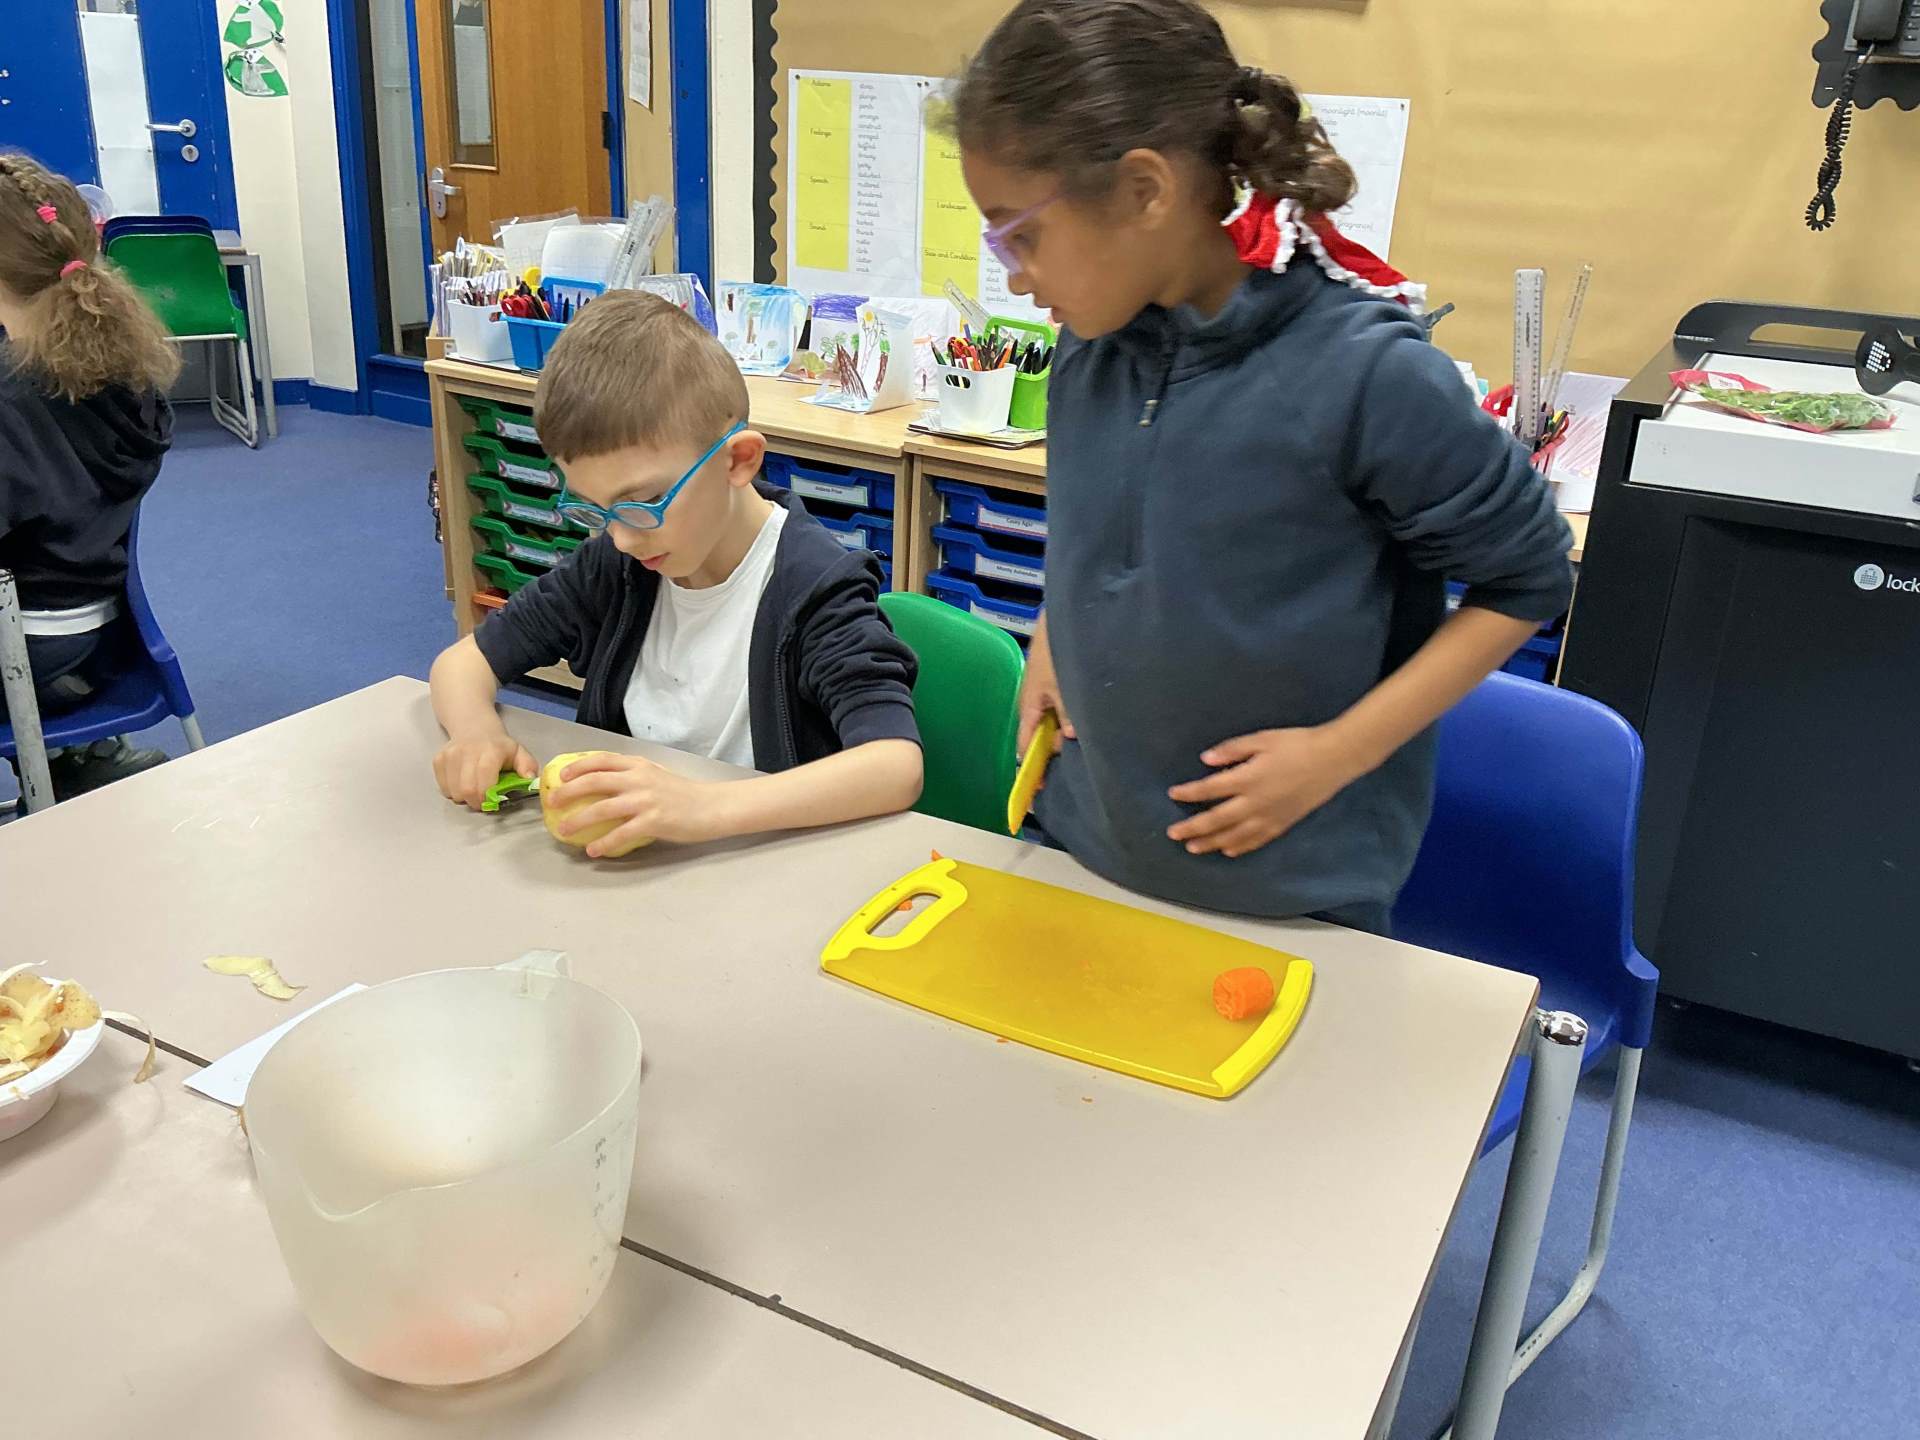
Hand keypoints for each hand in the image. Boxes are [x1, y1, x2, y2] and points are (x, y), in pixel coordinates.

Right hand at [434, 732, 535, 810]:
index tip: (492, 802)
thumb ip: (527, 766)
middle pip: (466, 790)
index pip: (483, 782)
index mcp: (490, 752)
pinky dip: (452, 791)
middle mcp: (467, 752)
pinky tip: (461, 782)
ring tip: (473, 789)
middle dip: (475, 802)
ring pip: (453, 791)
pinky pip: (442, 787)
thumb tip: (530, 779)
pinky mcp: (438, 760)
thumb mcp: (518, 752)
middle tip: (482, 801)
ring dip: (464, 798)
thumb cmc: (499, 745)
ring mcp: (450, 755)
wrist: (474, 727)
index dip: (486, 797)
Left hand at [544, 752, 727, 853]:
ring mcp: (645, 800)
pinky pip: (621, 834)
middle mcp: (639, 779)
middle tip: (552, 802)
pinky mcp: (653, 821)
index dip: (578, 766)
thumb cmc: (683, 794)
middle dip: (568, 791)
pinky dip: (604, 843)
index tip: (561, 776)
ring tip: (563, 830)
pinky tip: (592, 850)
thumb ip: (632, 777)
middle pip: (594, 781)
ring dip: (578, 820)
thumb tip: (602, 785)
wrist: (711, 807)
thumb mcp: (656, 775)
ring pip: (602, 809)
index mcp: (639, 765)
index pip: (602, 760)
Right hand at [1015, 620, 1075, 758]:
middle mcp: (1032, 704)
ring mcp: (1043, 693)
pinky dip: (1069, 718)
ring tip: (1085, 748)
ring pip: (1051, 722)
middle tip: (1076, 767)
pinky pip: (1058, 709)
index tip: (1040, 790)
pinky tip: (1085, 723)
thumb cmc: (1057, 651)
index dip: (1032, 768)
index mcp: (1028, 707)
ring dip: (1065, 733)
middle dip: (1054, 752)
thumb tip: (1071, 738)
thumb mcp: (1064, 686)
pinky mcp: (1054, 684)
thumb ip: (1068, 713)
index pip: (1025, 746)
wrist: (1061, 618)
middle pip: (1040, 736)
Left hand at [1166, 727, 1365, 858]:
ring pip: (1234, 835)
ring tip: (1192, 848)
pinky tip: (1227, 850)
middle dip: (1192, 828)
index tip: (1173, 795)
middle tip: (1173, 833)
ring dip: (1210, 842)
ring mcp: (1269, 817)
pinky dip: (1239, 847)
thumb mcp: (1262, 739)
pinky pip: (1256, 840)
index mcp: (1247, 778)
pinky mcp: (1283, 824)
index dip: (1189, 793)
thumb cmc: (1296, 744)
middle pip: (1216, 819)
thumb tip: (1206, 760)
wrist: (1333, 759)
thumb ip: (1232, 750)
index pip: (1210, 789)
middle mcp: (1255, 802)